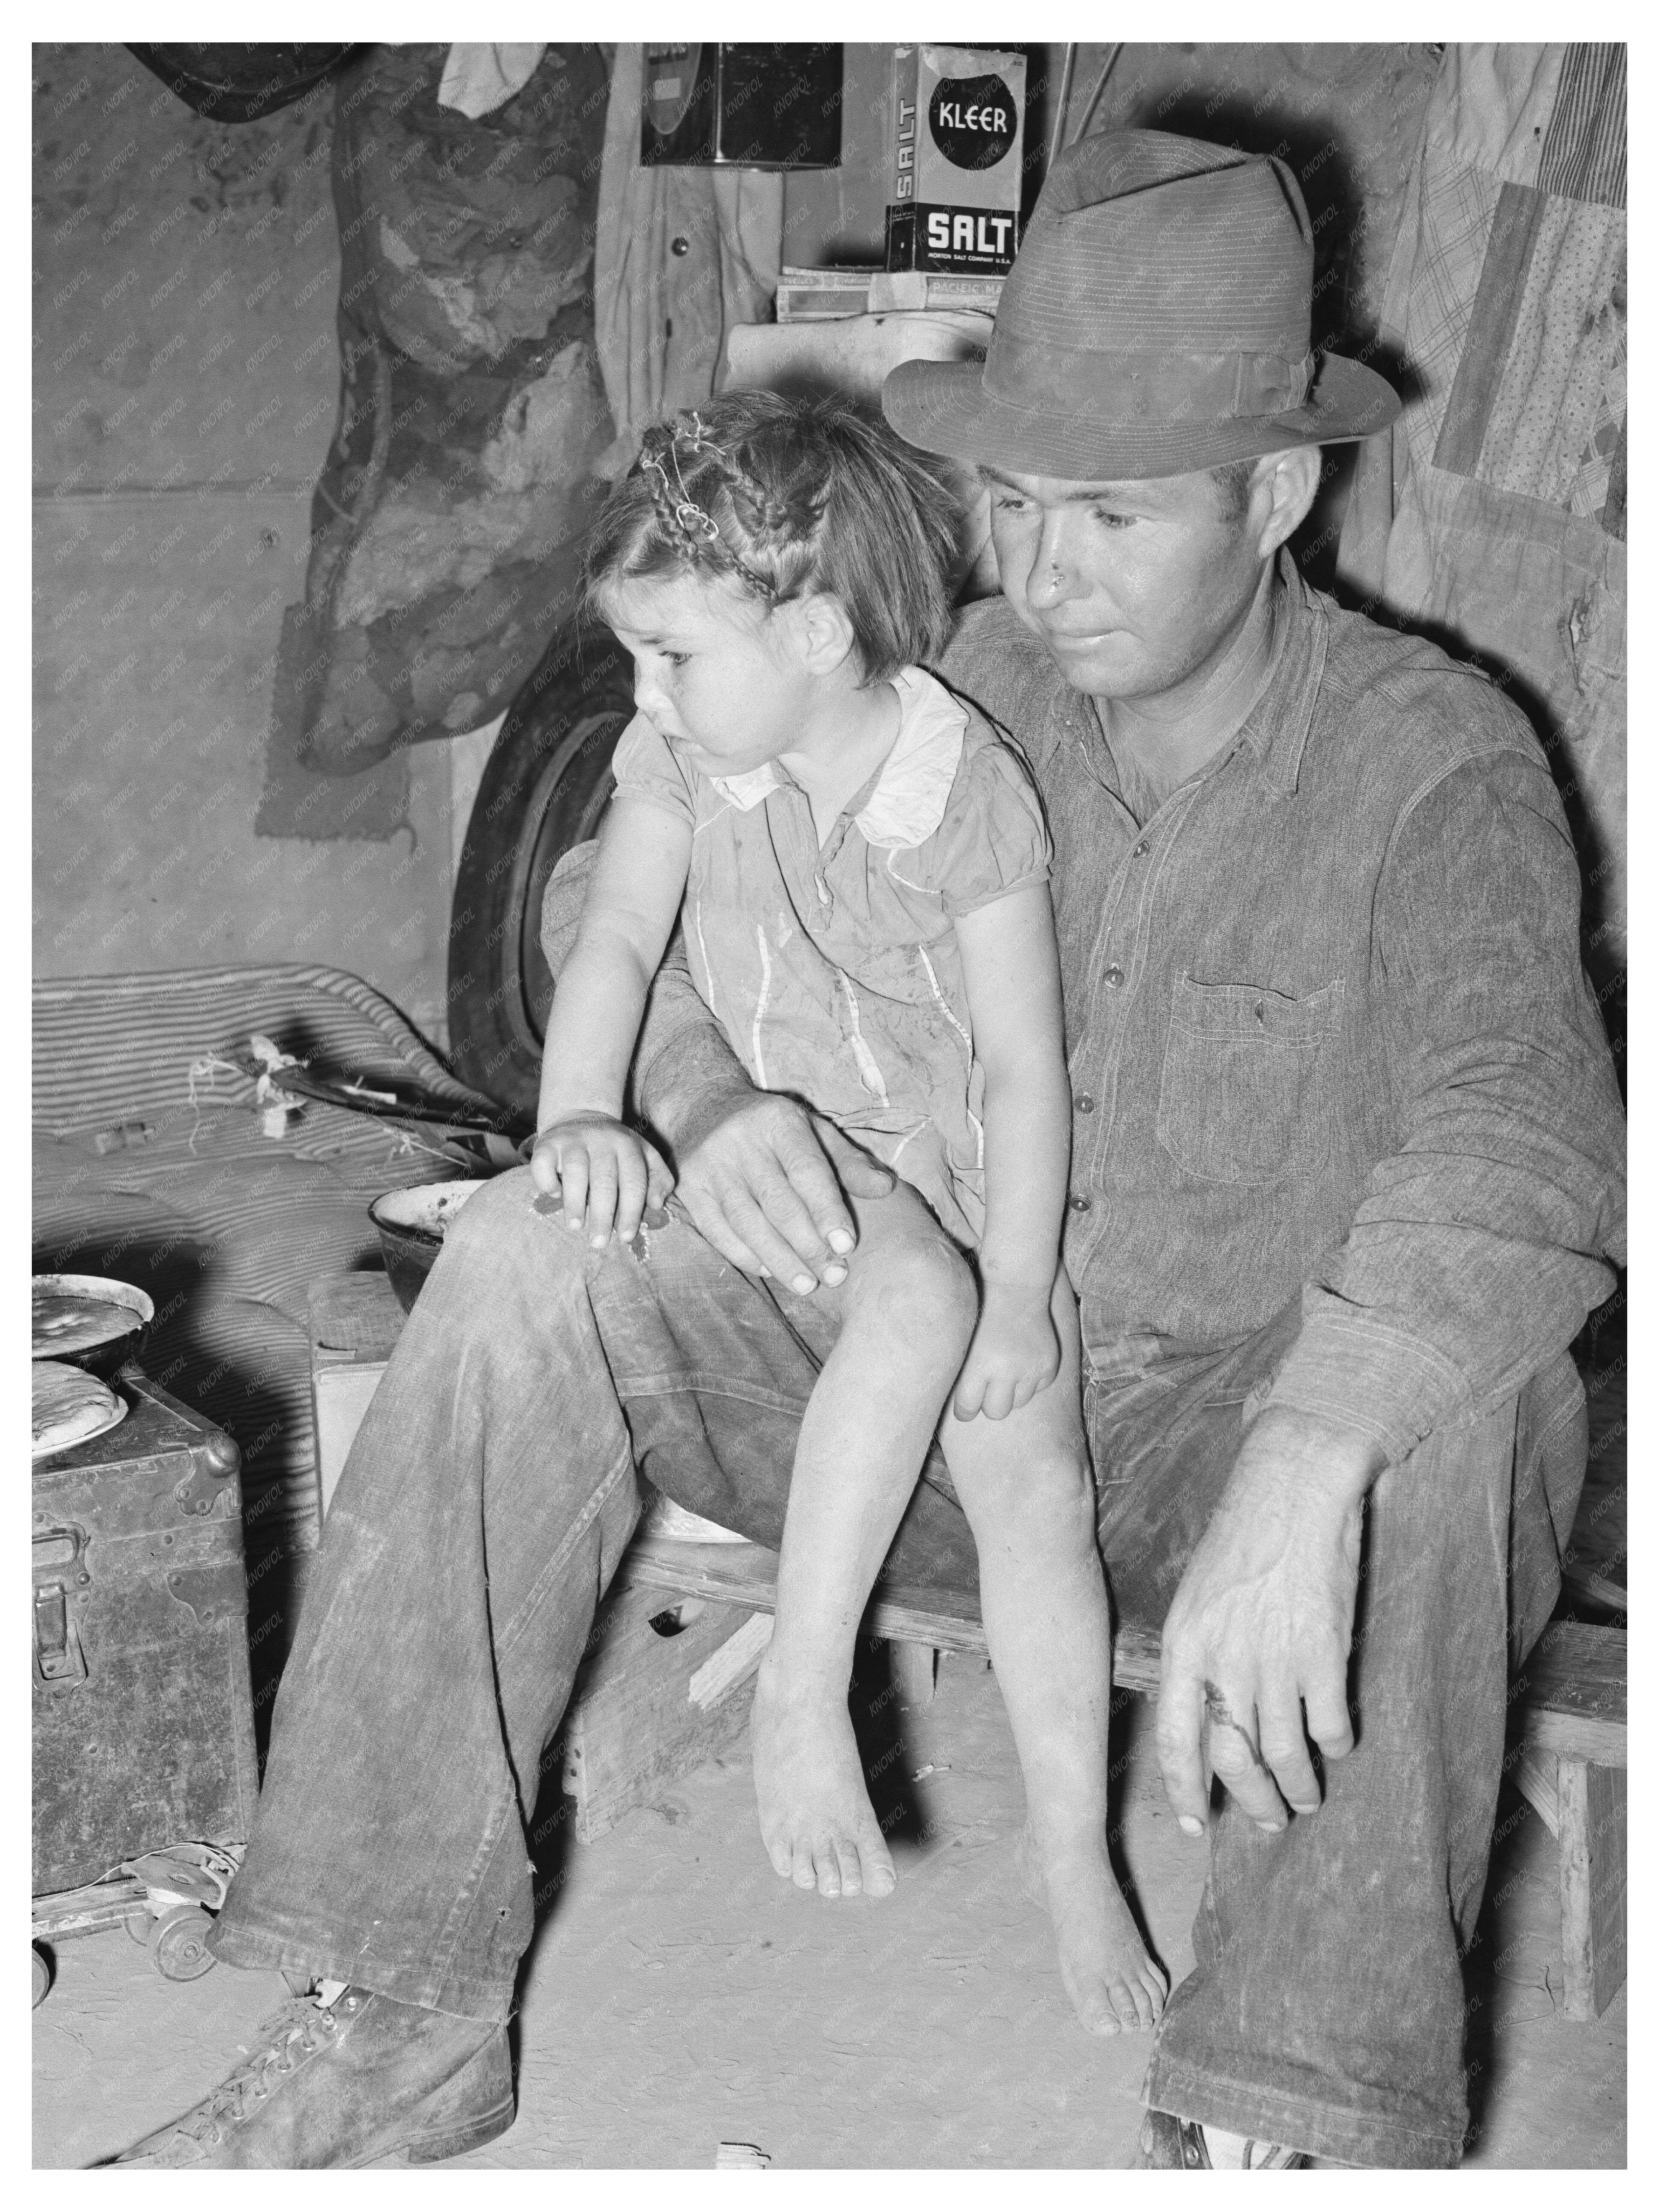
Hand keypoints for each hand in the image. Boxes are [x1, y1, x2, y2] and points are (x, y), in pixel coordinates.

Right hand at [530, 1112, 672, 1247]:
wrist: (582, 1116)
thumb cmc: (615, 1150)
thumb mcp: (644, 1156)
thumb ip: (657, 1179)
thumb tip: (657, 1204)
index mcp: (628, 1146)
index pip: (633, 1181)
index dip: (631, 1211)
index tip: (626, 1237)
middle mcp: (602, 1140)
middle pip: (604, 1180)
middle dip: (603, 1214)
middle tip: (599, 1242)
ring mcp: (573, 1140)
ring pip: (575, 1171)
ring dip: (575, 1201)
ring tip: (575, 1226)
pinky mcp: (547, 1143)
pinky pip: (544, 1164)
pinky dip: (547, 1182)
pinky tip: (554, 1195)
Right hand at [675, 1094, 893, 1295]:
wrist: (702, 1108)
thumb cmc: (772, 1128)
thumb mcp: (813, 1131)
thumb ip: (849, 1162)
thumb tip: (886, 1188)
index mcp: (778, 1121)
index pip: (806, 1171)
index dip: (827, 1211)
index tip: (846, 1246)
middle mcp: (740, 1141)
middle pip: (778, 1203)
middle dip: (809, 1245)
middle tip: (835, 1275)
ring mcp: (710, 1166)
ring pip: (747, 1223)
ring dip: (780, 1260)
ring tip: (808, 1284)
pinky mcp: (689, 1190)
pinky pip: (718, 1232)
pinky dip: (747, 1256)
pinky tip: (771, 1271)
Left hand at [950, 1281, 1059, 1421]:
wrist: (1016, 1290)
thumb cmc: (982, 1315)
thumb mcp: (965, 1343)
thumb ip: (962, 1375)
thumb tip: (962, 1409)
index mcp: (978, 1365)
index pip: (968, 1408)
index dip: (964, 1411)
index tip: (964, 1408)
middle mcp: (1006, 1370)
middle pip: (996, 1412)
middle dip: (989, 1405)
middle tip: (986, 1391)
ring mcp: (1031, 1369)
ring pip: (1018, 1403)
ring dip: (1011, 1392)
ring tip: (1006, 1370)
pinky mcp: (1049, 1366)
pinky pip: (1038, 1389)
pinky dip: (1031, 1381)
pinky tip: (1024, 1360)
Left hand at [1155, 1407, 1381, 1835]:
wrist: (1293, 1488)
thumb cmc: (1242, 1536)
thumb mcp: (1198, 1594)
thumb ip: (1200, 1653)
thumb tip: (1207, 1710)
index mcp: (1185, 1644)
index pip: (1175, 1738)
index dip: (1183, 1790)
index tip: (1195, 1824)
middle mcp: (1225, 1659)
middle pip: (1234, 1758)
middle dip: (1254, 1800)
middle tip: (1270, 1819)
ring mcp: (1275, 1659)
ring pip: (1284, 1751)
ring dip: (1299, 1785)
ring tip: (1309, 1796)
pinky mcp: (1324, 1653)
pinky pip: (1330, 1724)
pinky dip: (1336, 1745)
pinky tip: (1339, 1745)